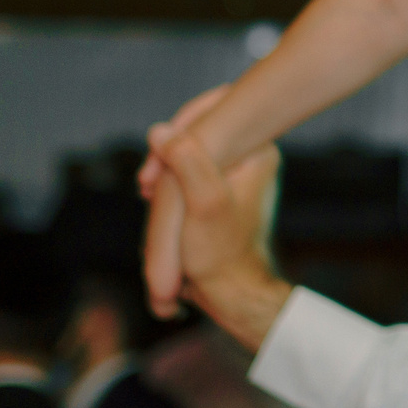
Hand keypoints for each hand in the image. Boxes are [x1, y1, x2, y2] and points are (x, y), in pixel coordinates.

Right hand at [138, 85, 231, 317]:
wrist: (232, 294)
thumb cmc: (222, 254)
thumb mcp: (203, 204)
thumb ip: (185, 162)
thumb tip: (160, 129)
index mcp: (259, 150)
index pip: (212, 113)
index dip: (176, 135)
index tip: (153, 173)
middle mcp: (254, 154)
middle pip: (198, 135)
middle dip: (167, 161)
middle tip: (148, 187)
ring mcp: (240, 170)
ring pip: (189, 155)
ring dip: (166, 176)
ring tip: (152, 197)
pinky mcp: (224, 187)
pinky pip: (190, 172)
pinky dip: (172, 187)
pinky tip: (161, 205)